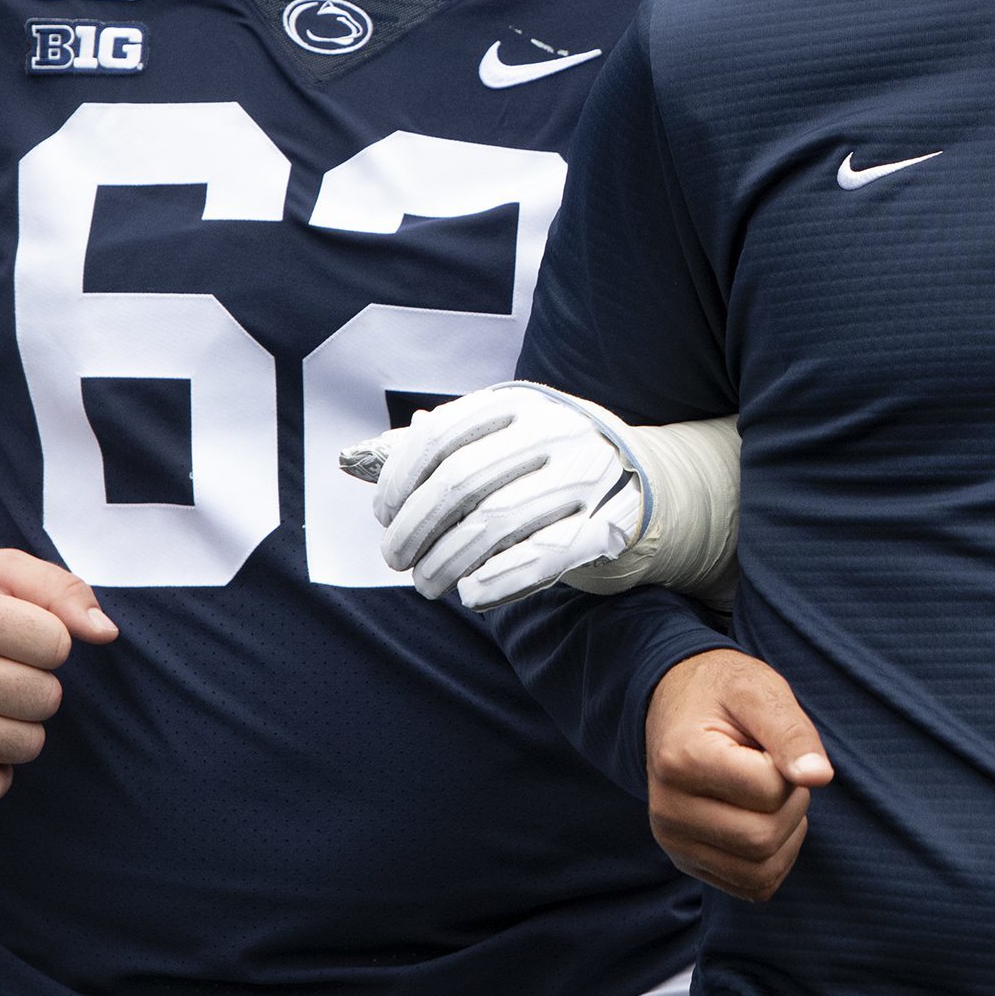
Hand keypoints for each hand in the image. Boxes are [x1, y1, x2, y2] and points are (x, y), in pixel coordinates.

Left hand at [360, 382, 642, 606]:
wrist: (641, 482)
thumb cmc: (544, 464)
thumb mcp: (500, 439)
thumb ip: (437, 447)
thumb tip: (354, 458)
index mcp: (522, 402)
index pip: (439, 437)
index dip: (399, 481)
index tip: (382, 516)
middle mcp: (557, 429)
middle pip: (461, 482)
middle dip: (414, 528)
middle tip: (396, 559)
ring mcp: (588, 474)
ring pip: (495, 522)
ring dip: (447, 562)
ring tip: (428, 582)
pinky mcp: (611, 522)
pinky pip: (543, 556)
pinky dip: (498, 580)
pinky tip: (471, 593)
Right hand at [645, 648, 832, 900]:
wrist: (676, 705)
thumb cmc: (723, 693)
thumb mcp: (759, 691)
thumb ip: (790, 731)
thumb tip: (820, 777)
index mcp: (680, 761)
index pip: (769, 790)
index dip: (789, 765)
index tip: (770, 741)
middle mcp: (667, 811)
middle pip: (763, 838)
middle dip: (791, 803)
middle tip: (777, 767)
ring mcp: (674, 842)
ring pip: (760, 872)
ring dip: (787, 834)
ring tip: (770, 792)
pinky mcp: (687, 862)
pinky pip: (753, 887)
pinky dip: (776, 859)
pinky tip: (766, 819)